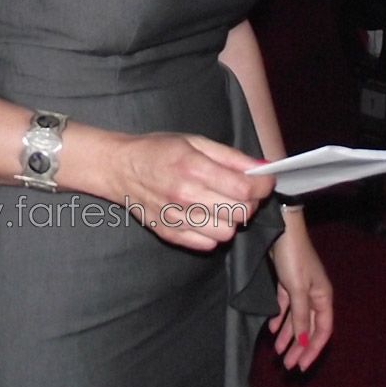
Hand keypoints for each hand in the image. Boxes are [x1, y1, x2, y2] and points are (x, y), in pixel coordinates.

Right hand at [107, 133, 273, 252]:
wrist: (120, 168)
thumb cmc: (158, 150)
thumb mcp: (196, 142)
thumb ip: (232, 157)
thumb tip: (263, 168)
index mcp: (194, 167)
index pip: (244, 189)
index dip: (263, 186)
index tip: (266, 181)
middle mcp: (186, 195)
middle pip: (240, 213)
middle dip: (250, 202)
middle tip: (243, 191)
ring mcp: (177, 218)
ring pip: (226, 233)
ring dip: (231, 219)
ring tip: (222, 204)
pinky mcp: (170, 234)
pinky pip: (207, 244)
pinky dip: (213, 233)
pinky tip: (206, 215)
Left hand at [267, 218, 332, 371]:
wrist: (282, 229)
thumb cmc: (294, 257)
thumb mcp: (297, 289)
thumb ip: (301, 316)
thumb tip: (305, 342)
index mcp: (323, 297)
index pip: (323, 331)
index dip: (313, 350)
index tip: (301, 366)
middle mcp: (315, 295)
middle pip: (309, 328)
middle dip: (299, 348)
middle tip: (287, 366)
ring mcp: (301, 288)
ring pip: (296, 319)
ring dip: (288, 336)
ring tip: (277, 353)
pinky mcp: (288, 282)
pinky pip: (286, 307)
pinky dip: (280, 319)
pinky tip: (272, 330)